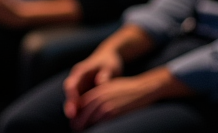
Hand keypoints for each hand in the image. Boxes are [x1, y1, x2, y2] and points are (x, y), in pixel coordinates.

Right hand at [63, 48, 124, 119]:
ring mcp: (79, 84)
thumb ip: (105, 74)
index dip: (71, 96)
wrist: (107, 57)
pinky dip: (81, 110)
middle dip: (70, 105)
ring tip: (76, 123)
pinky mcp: (83, 90)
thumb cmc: (109, 62)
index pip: (71, 84)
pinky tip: (84, 120)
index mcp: (80, 71)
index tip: (73, 107)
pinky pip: (80, 101)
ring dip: (74, 110)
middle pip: (70, 93)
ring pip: (73, 98)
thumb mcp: (109, 66)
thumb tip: (100, 82)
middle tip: (72, 117)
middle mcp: (76, 78)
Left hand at [69, 68, 186, 130]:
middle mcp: (99, 98)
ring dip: (84, 127)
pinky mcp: (114, 113)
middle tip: (75, 129)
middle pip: (82, 113)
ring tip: (82, 131)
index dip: (77, 114)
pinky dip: (96, 128)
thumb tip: (90, 105)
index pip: (81, 104)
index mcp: (97, 91)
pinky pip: (101, 123)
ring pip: (89, 119)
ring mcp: (106, 106)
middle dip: (78, 122)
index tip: (75, 121)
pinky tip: (95, 130)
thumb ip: (98, 95)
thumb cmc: (127, 89)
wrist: (142, 89)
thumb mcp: (109, 88)